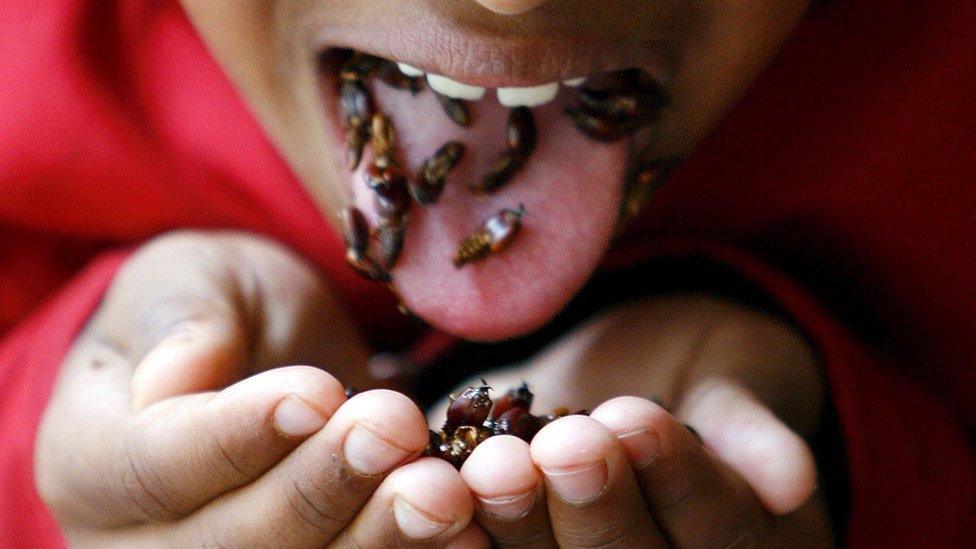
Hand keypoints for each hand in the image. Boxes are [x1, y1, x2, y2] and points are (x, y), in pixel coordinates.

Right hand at [35, 232, 487, 546]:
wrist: (261, 352)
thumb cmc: (215, 304)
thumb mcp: (189, 280)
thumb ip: (182, 323)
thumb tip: (174, 380)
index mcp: (93, 461)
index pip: (156, 465)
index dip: (237, 436)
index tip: (313, 392)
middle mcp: (149, 541)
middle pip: (233, 543)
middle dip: (323, 487)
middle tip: (396, 429)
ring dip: (379, 537)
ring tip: (443, 491)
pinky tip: (468, 532)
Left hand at [446, 295, 833, 546]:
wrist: (633, 375)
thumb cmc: (704, 375)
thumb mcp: (739, 384)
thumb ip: (750, 428)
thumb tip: (791, 480)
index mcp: (729, 547)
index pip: (716, 534)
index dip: (678, 482)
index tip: (636, 419)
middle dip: (596, 509)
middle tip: (564, 444)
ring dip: (519, 523)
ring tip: (493, 463)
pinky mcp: (516, 546)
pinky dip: (456, 531)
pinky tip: (430, 488)